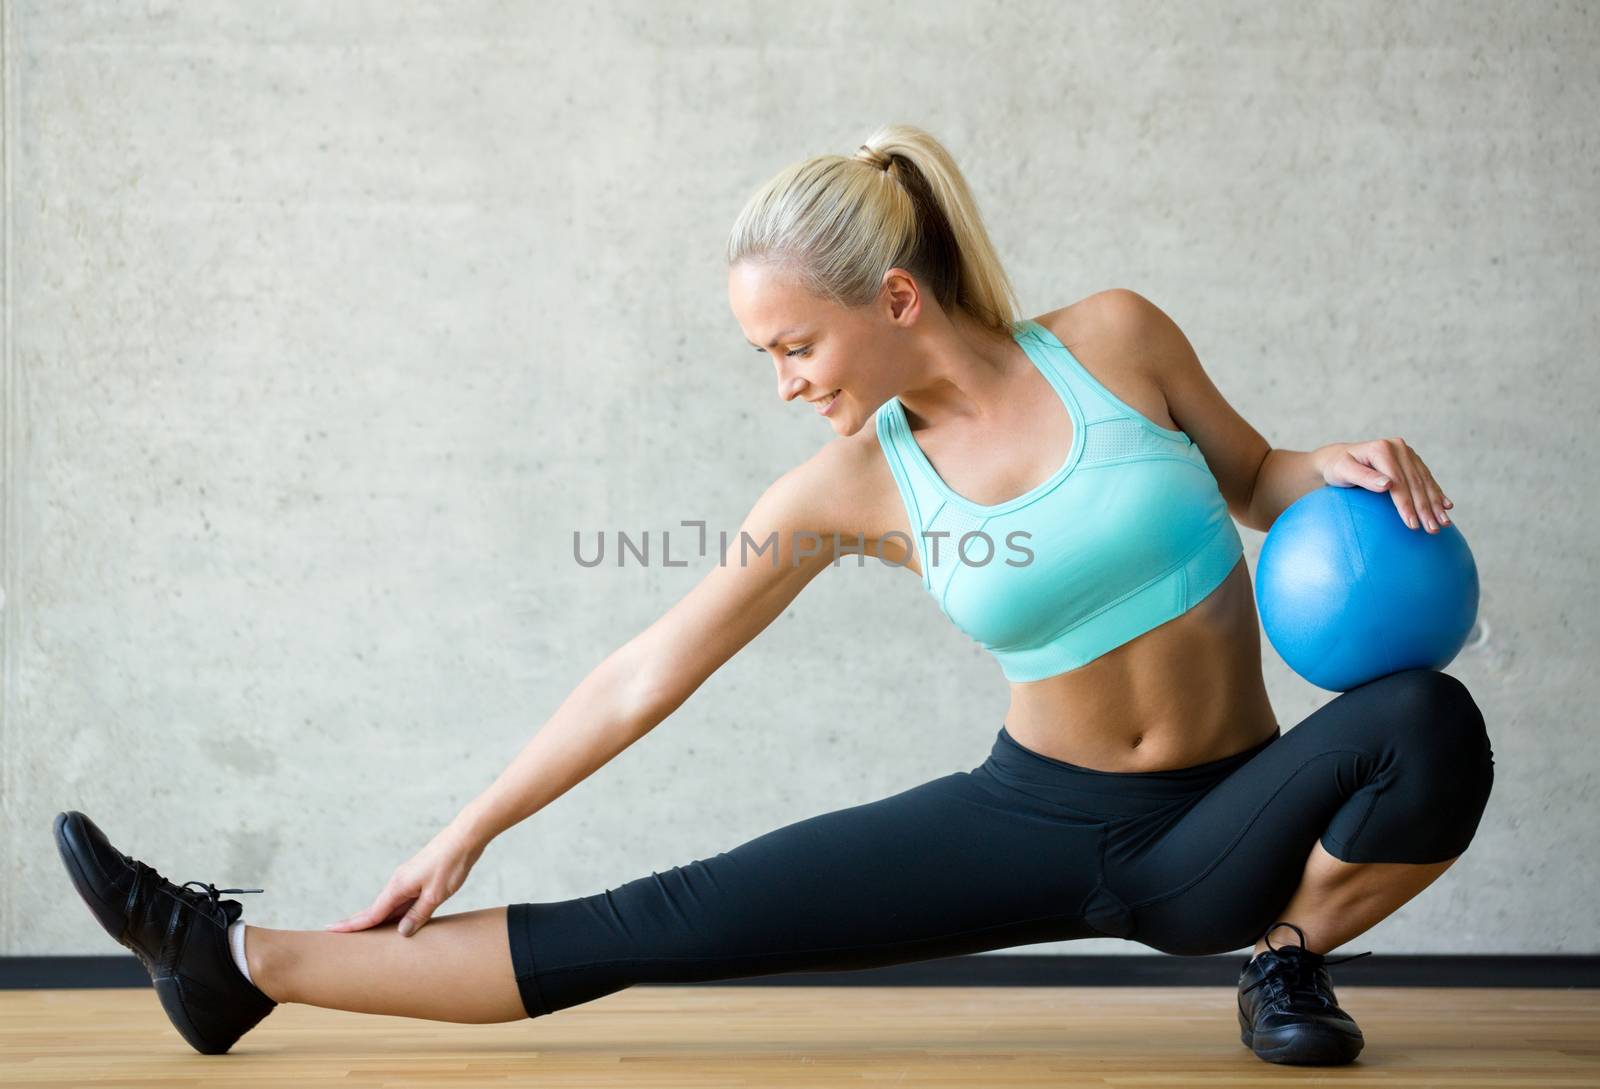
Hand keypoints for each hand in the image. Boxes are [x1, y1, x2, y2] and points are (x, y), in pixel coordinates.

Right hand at [325, 822, 485, 936]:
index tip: (330, 930)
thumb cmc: (451, 864)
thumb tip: (401, 932)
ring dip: (376, 920)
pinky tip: (397, 921)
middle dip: (357, 923)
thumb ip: (418, 914)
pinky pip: (401, 900)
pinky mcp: (418, 878)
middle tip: (335, 933)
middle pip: (375, 909)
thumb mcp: (436, 894)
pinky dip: (394, 912)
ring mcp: (408, 879)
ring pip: (389, 905)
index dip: (352, 925)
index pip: (371, 913)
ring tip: (361, 935)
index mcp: (398, 886)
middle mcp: (398, 882)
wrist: (465, 837)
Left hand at [1321, 437, 1452, 532]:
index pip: (1398, 482)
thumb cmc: (1337, 468)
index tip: (1412, 525)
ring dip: (1435, 504)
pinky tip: (1447, 506)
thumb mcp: (1343, 471)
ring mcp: (1406, 453)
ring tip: (1444, 523)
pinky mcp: (1411, 460)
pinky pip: (1427, 479)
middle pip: (1414, 483)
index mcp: (1382, 449)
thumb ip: (1364, 477)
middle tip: (1433, 530)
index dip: (1406, 504)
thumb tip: (1388, 485)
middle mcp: (1398, 448)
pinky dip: (1436, 493)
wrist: (1339, 458)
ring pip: (1424, 482)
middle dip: (1425, 508)